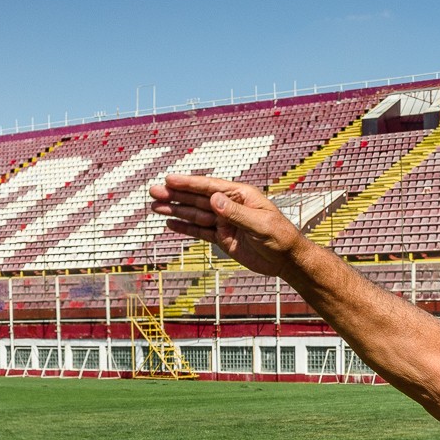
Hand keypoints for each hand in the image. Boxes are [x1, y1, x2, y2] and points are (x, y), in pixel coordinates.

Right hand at [149, 175, 304, 276]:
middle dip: (175, 195)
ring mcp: (225, 222)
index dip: (189, 183)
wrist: (287, 260)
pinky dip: (185, 227)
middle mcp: (229, 206)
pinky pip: (200, 231)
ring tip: (154, 206)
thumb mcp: (260, 225)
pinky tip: (170, 223)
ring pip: (195, 214)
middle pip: (197, 198)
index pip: (210, 187)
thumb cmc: (280, 237)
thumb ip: (236, 213)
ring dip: (175, 210)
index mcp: (240, 196)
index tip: (169, 179)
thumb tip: (214, 199)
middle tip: (153, 191)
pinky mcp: (223, 238)